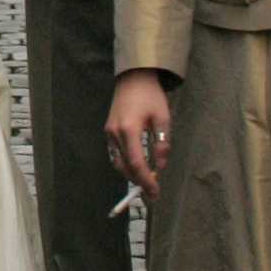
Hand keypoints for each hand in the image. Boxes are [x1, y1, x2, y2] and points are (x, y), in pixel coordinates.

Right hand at [104, 70, 171, 201]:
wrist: (133, 78)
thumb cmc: (151, 96)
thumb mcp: (163, 117)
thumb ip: (162, 143)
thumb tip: (160, 167)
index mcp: (129, 129)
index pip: (136, 163)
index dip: (145, 180)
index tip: (155, 192)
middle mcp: (115, 133)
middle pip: (124, 166)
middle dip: (138, 181)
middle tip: (153, 191)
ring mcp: (109, 132)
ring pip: (117, 162)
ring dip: (131, 174)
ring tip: (146, 181)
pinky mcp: (108, 130)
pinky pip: (115, 154)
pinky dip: (124, 164)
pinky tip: (136, 167)